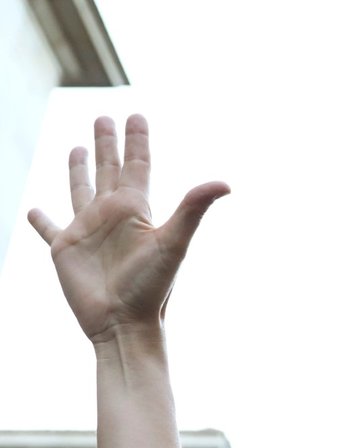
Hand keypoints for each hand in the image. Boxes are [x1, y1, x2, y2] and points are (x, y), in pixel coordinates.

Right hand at [28, 115, 228, 342]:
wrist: (125, 325)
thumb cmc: (151, 288)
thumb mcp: (174, 243)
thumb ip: (194, 209)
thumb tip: (226, 182)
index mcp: (136, 211)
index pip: (138, 165)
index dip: (137, 140)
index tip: (136, 115)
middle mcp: (112, 216)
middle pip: (108, 170)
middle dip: (108, 145)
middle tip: (104, 117)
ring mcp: (88, 232)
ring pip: (81, 190)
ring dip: (78, 170)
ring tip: (78, 147)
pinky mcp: (65, 249)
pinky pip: (49, 229)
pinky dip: (41, 220)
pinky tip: (36, 209)